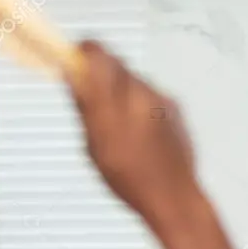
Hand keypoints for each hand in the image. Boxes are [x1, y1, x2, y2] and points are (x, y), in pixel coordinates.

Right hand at [68, 40, 199, 226]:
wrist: (174, 196)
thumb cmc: (130, 180)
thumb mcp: (93, 147)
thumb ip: (84, 107)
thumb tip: (72, 75)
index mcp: (111, 107)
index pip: (95, 56)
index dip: (83, 52)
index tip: (74, 57)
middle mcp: (138, 96)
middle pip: (115, 62)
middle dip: (101, 71)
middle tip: (92, 92)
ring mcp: (160, 99)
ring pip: (133, 77)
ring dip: (122, 89)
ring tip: (118, 121)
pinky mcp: (175, 105)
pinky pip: (151, 92)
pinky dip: (141, 102)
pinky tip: (140, 129)